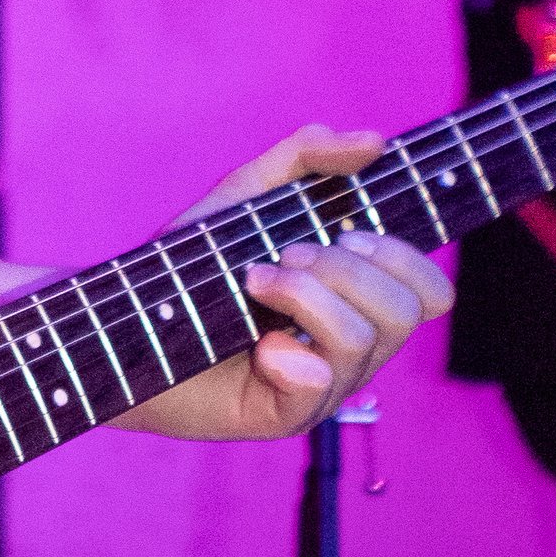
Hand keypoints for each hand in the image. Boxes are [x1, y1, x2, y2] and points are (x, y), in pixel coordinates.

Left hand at [127, 125, 452, 440]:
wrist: (123, 327)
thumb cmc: (191, 270)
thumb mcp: (245, 197)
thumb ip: (305, 157)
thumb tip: (373, 141)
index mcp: (357, 304)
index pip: (432, 293)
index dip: (404, 257)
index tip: (345, 232)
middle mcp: (352, 349)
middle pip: (406, 312)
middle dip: (346, 268)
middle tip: (283, 256)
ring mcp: (322, 388)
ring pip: (363, 340)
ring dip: (306, 296)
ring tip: (253, 281)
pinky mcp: (284, 415)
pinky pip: (318, 385)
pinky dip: (288, 353)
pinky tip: (255, 343)